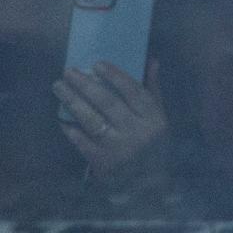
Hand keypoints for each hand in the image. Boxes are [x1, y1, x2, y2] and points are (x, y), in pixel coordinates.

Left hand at [54, 60, 167, 179]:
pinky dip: (71, 130)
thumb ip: (153, 90)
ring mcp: (118, 147)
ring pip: (93, 120)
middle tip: (68, 72)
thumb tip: (151, 60)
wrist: (147, 185)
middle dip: (86, 85)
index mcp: (153, 117)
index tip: (97, 64)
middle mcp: (136, 131)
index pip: (133, 91)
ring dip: (73, 102)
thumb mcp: (159, 117)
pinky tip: (61, 119)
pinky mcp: (103, 162)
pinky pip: (83, 142)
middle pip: (108, 103)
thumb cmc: (153, 144)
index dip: (115, 76)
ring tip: (59, 88)